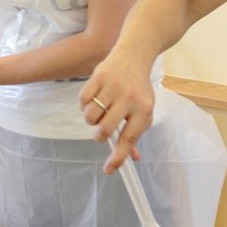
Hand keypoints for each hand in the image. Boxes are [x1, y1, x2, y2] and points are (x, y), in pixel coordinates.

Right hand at [79, 48, 156, 173]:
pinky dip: (84, 106)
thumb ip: (135, 134)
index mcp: (144, 109)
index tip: (108, 170)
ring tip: (99, 112)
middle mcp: (129, 98)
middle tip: (101, 131)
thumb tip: (131, 158)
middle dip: (99, 136)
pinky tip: (93, 99)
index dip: (118, 157)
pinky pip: (82, 101)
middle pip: (105, 129)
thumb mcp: (143, 110)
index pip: (129, 139)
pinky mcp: (98, 76)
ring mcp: (113, 86)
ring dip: (91, 120)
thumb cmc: (138, 89)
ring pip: (91, 116)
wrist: (134, 56)